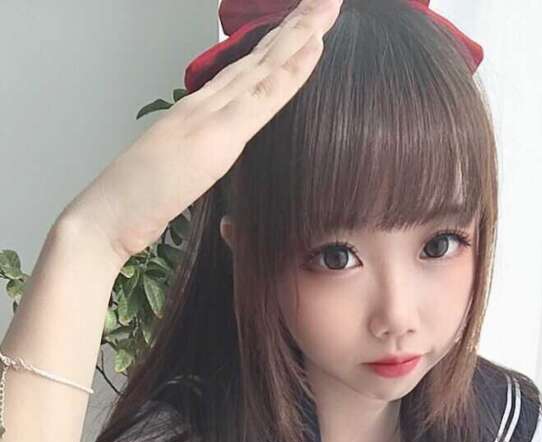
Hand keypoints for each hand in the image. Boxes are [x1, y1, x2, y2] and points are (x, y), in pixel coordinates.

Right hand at [61, 0, 342, 263]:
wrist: (108, 215)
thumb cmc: (137, 204)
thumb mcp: (179, 178)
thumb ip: (198, 162)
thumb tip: (212, 162)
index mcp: (198, 114)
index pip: (246, 74)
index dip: (276, 49)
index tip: (304, 28)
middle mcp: (205, 104)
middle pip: (258, 59)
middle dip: (295, 28)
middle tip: (326, 1)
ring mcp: (210, 115)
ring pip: (265, 67)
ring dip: (299, 34)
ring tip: (326, 7)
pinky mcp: (217, 136)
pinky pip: (263, 98)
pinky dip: (289, 71)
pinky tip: (312, 48)